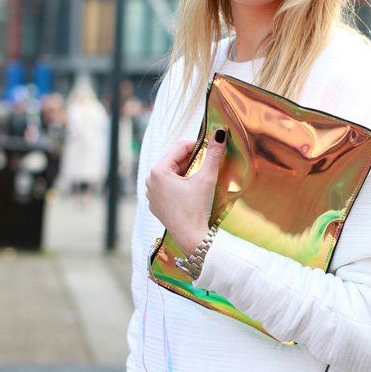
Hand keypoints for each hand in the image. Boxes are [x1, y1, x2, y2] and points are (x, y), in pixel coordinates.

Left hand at [146, 128, 226, 248]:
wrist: (191, 238)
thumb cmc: (196, 209)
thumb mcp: (206, 179)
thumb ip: (214, 155)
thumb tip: (221, 134)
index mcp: (158, 171)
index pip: (180, 147)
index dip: (197, 145)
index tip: (211, 148)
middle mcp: (150, 180)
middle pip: (174, 160)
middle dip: (192, 159)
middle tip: (208, 163)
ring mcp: (151, 193)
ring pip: (170, 173)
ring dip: (186, 171)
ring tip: (200, 178)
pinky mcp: (155, 203)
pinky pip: (167, 187)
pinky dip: (179, 184)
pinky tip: (191, 191)